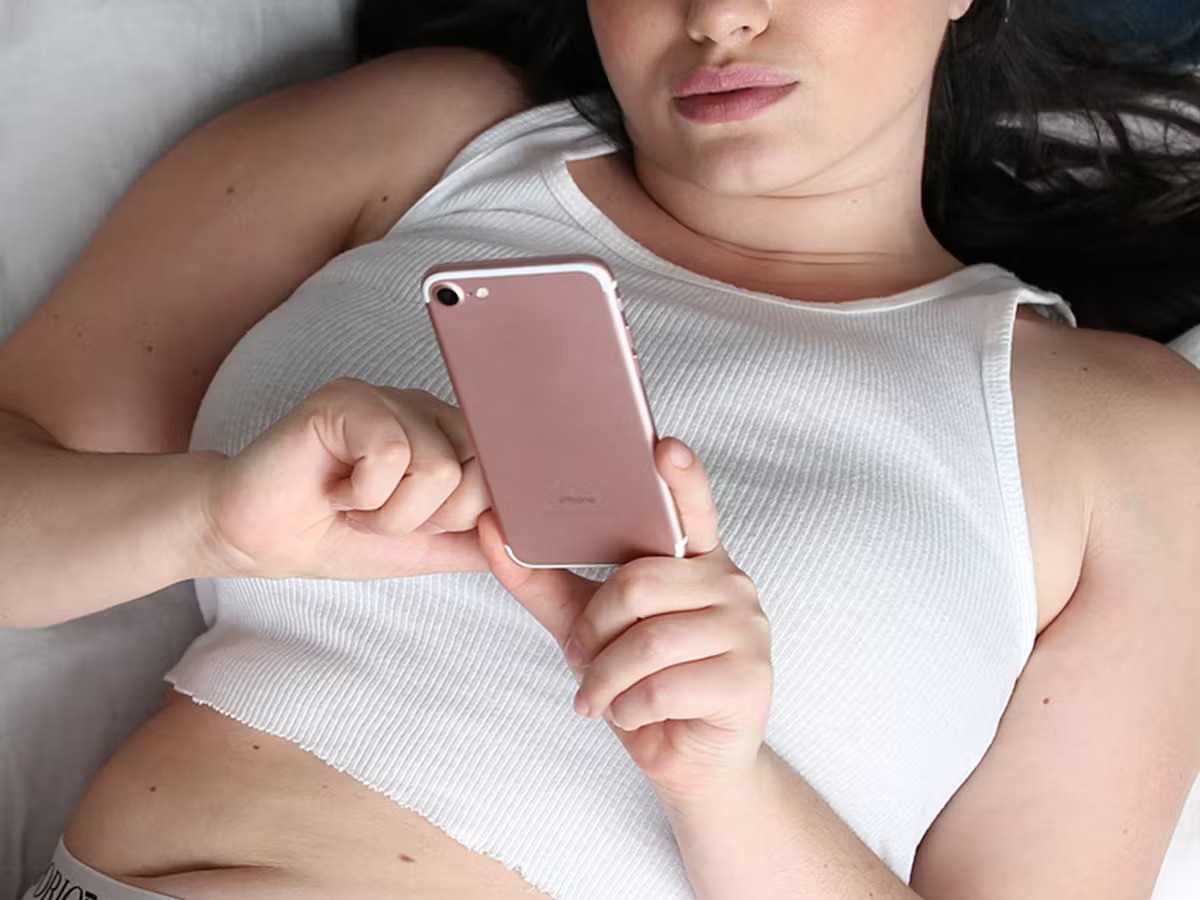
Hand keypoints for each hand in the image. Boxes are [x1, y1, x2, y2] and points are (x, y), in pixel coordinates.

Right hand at [203, 377, 490, 579]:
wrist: (262, 541)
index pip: (506, 469)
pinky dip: (364, 494)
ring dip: (389, 513)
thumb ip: (479, 538)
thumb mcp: (427, 548)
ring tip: (354, 503)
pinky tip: (336, 488)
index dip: (474, 513)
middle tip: (380, 514)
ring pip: (438, 468)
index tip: (428, 526)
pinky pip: (393, 454)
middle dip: (430, 519)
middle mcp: (428, 410)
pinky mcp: (348, 399)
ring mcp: (389, 398)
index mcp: (452, 437)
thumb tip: (535, 544)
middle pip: (481, 471)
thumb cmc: (339, 535)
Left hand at [478, 437, 773, 798]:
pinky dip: (627, 708)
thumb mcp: (586, 624)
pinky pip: (663, 686)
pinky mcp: (749, 678)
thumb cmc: (640, 681)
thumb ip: (542, 577)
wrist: (688, 760)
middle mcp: (731, 583)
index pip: (694, 506)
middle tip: (582, 658)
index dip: (681, 477)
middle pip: (641, 582)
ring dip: (605, 678)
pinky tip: (629, 714)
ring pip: (649, 640)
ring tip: (597, 695)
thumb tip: (489, 528)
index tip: (664, 447)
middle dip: (595, 629)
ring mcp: (747, 629)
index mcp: (696, 559)